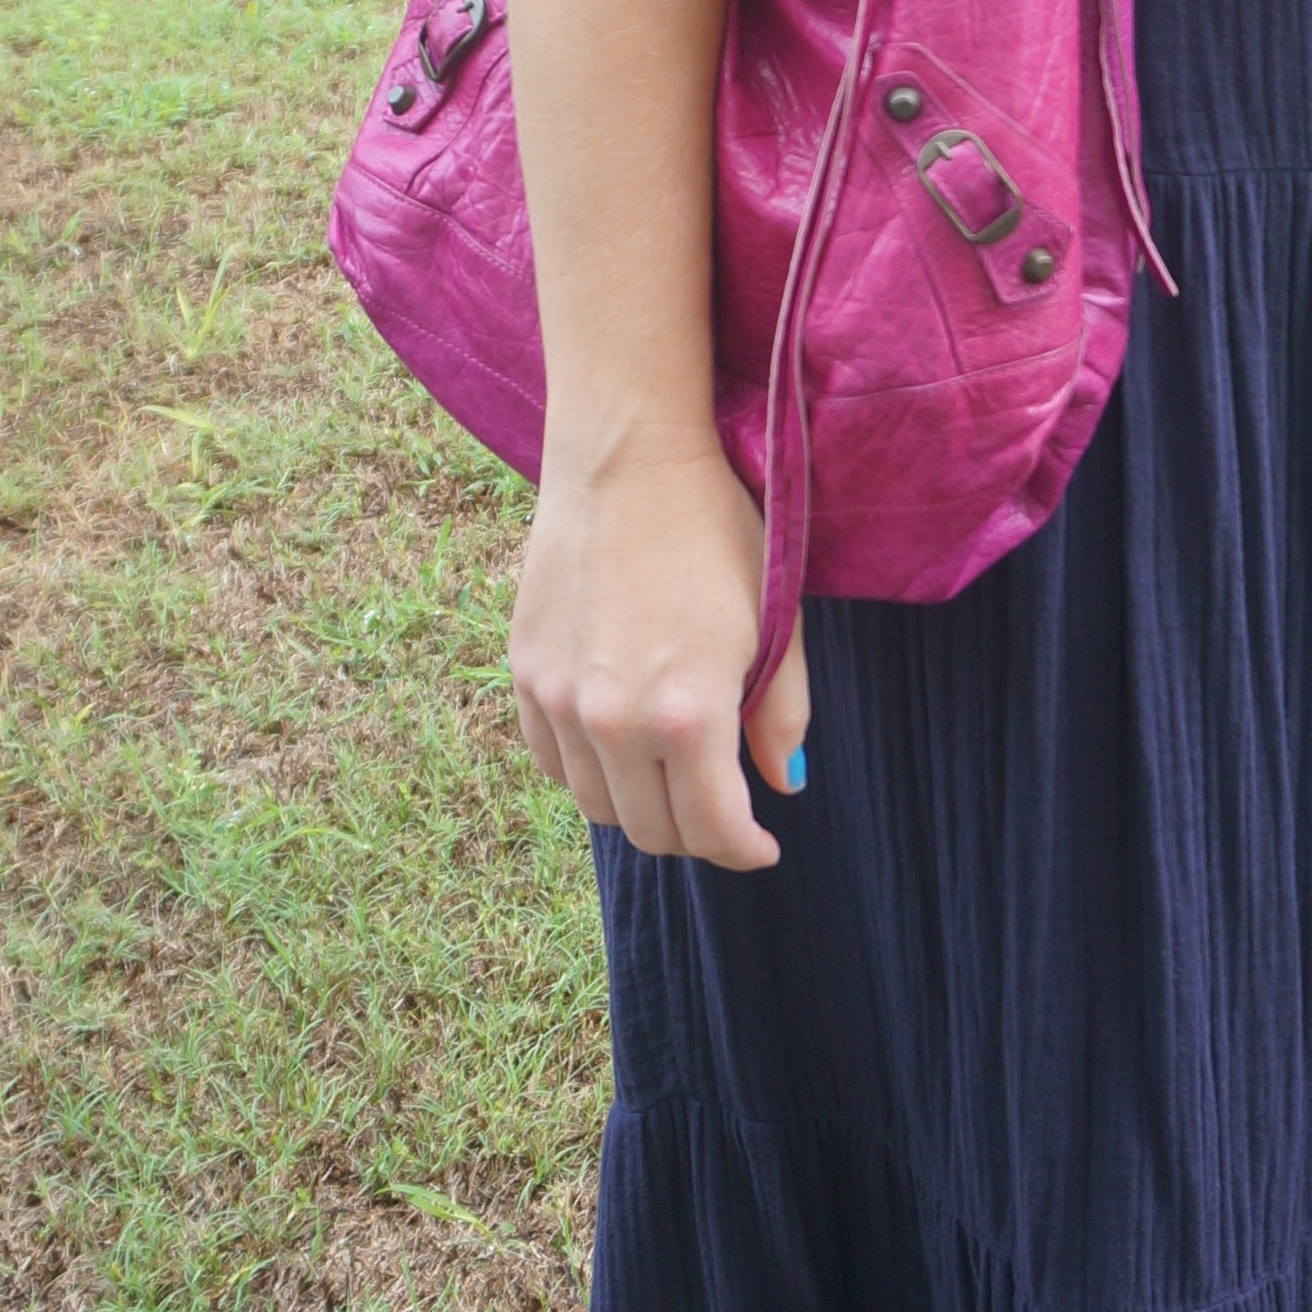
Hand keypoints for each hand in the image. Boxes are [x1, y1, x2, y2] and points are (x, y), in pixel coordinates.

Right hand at [508, 438, 810, 869]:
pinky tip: (621, 748)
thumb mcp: (775, 619)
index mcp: (688, 713)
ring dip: (641, 809)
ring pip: (597, 805)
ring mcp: (561, 700)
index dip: (744, 850)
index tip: (762, 847)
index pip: (713, 828)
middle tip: (724, 814)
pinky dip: (588, 773)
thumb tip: (784, 784)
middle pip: (652, 830)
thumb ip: (780, 712)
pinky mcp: (527, 674)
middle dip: (696, 836)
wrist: (628, 460)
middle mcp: (614, 721)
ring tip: (674, 781)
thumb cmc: (718, 529)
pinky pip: (552, 762)